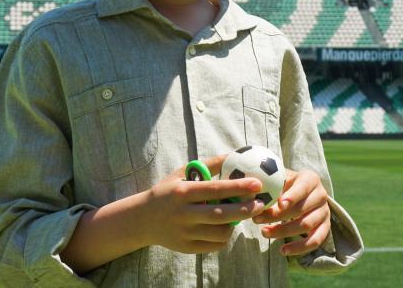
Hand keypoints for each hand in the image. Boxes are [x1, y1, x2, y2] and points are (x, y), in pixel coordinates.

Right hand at [143, 154, 267, 253]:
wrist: (142, 219)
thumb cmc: (168, 192)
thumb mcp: (182, 174)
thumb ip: (209, 165)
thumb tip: (234, 155)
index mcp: (183, 193)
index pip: (215, 190)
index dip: (238, 187)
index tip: (257, 184)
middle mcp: (183, 214)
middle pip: (221, 214)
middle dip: (244, 210)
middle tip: (260, 204)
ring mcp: (185, 233)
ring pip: (220, 233)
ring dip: (235, 224)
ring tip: (240, 215)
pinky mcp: (187, 248)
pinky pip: (215, 245)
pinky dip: (225, 236)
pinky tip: (226, 227)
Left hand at [252, 168, 330, 256]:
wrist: (304, 192)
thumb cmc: (286, 184)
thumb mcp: (280, 179)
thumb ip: (271, 185)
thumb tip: (256, 196)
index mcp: (311, 179)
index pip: (303, 188)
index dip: (291, 197)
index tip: (279, 205)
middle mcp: (321, 195)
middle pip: (301, 209)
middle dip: (278, 216)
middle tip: (257, 219)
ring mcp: (324, 212)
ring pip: (306, 225)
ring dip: (283, 231)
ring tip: (264, 232)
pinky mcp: (325, 228)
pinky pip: (315, 241)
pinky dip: (299, 248)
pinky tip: (283, 250)